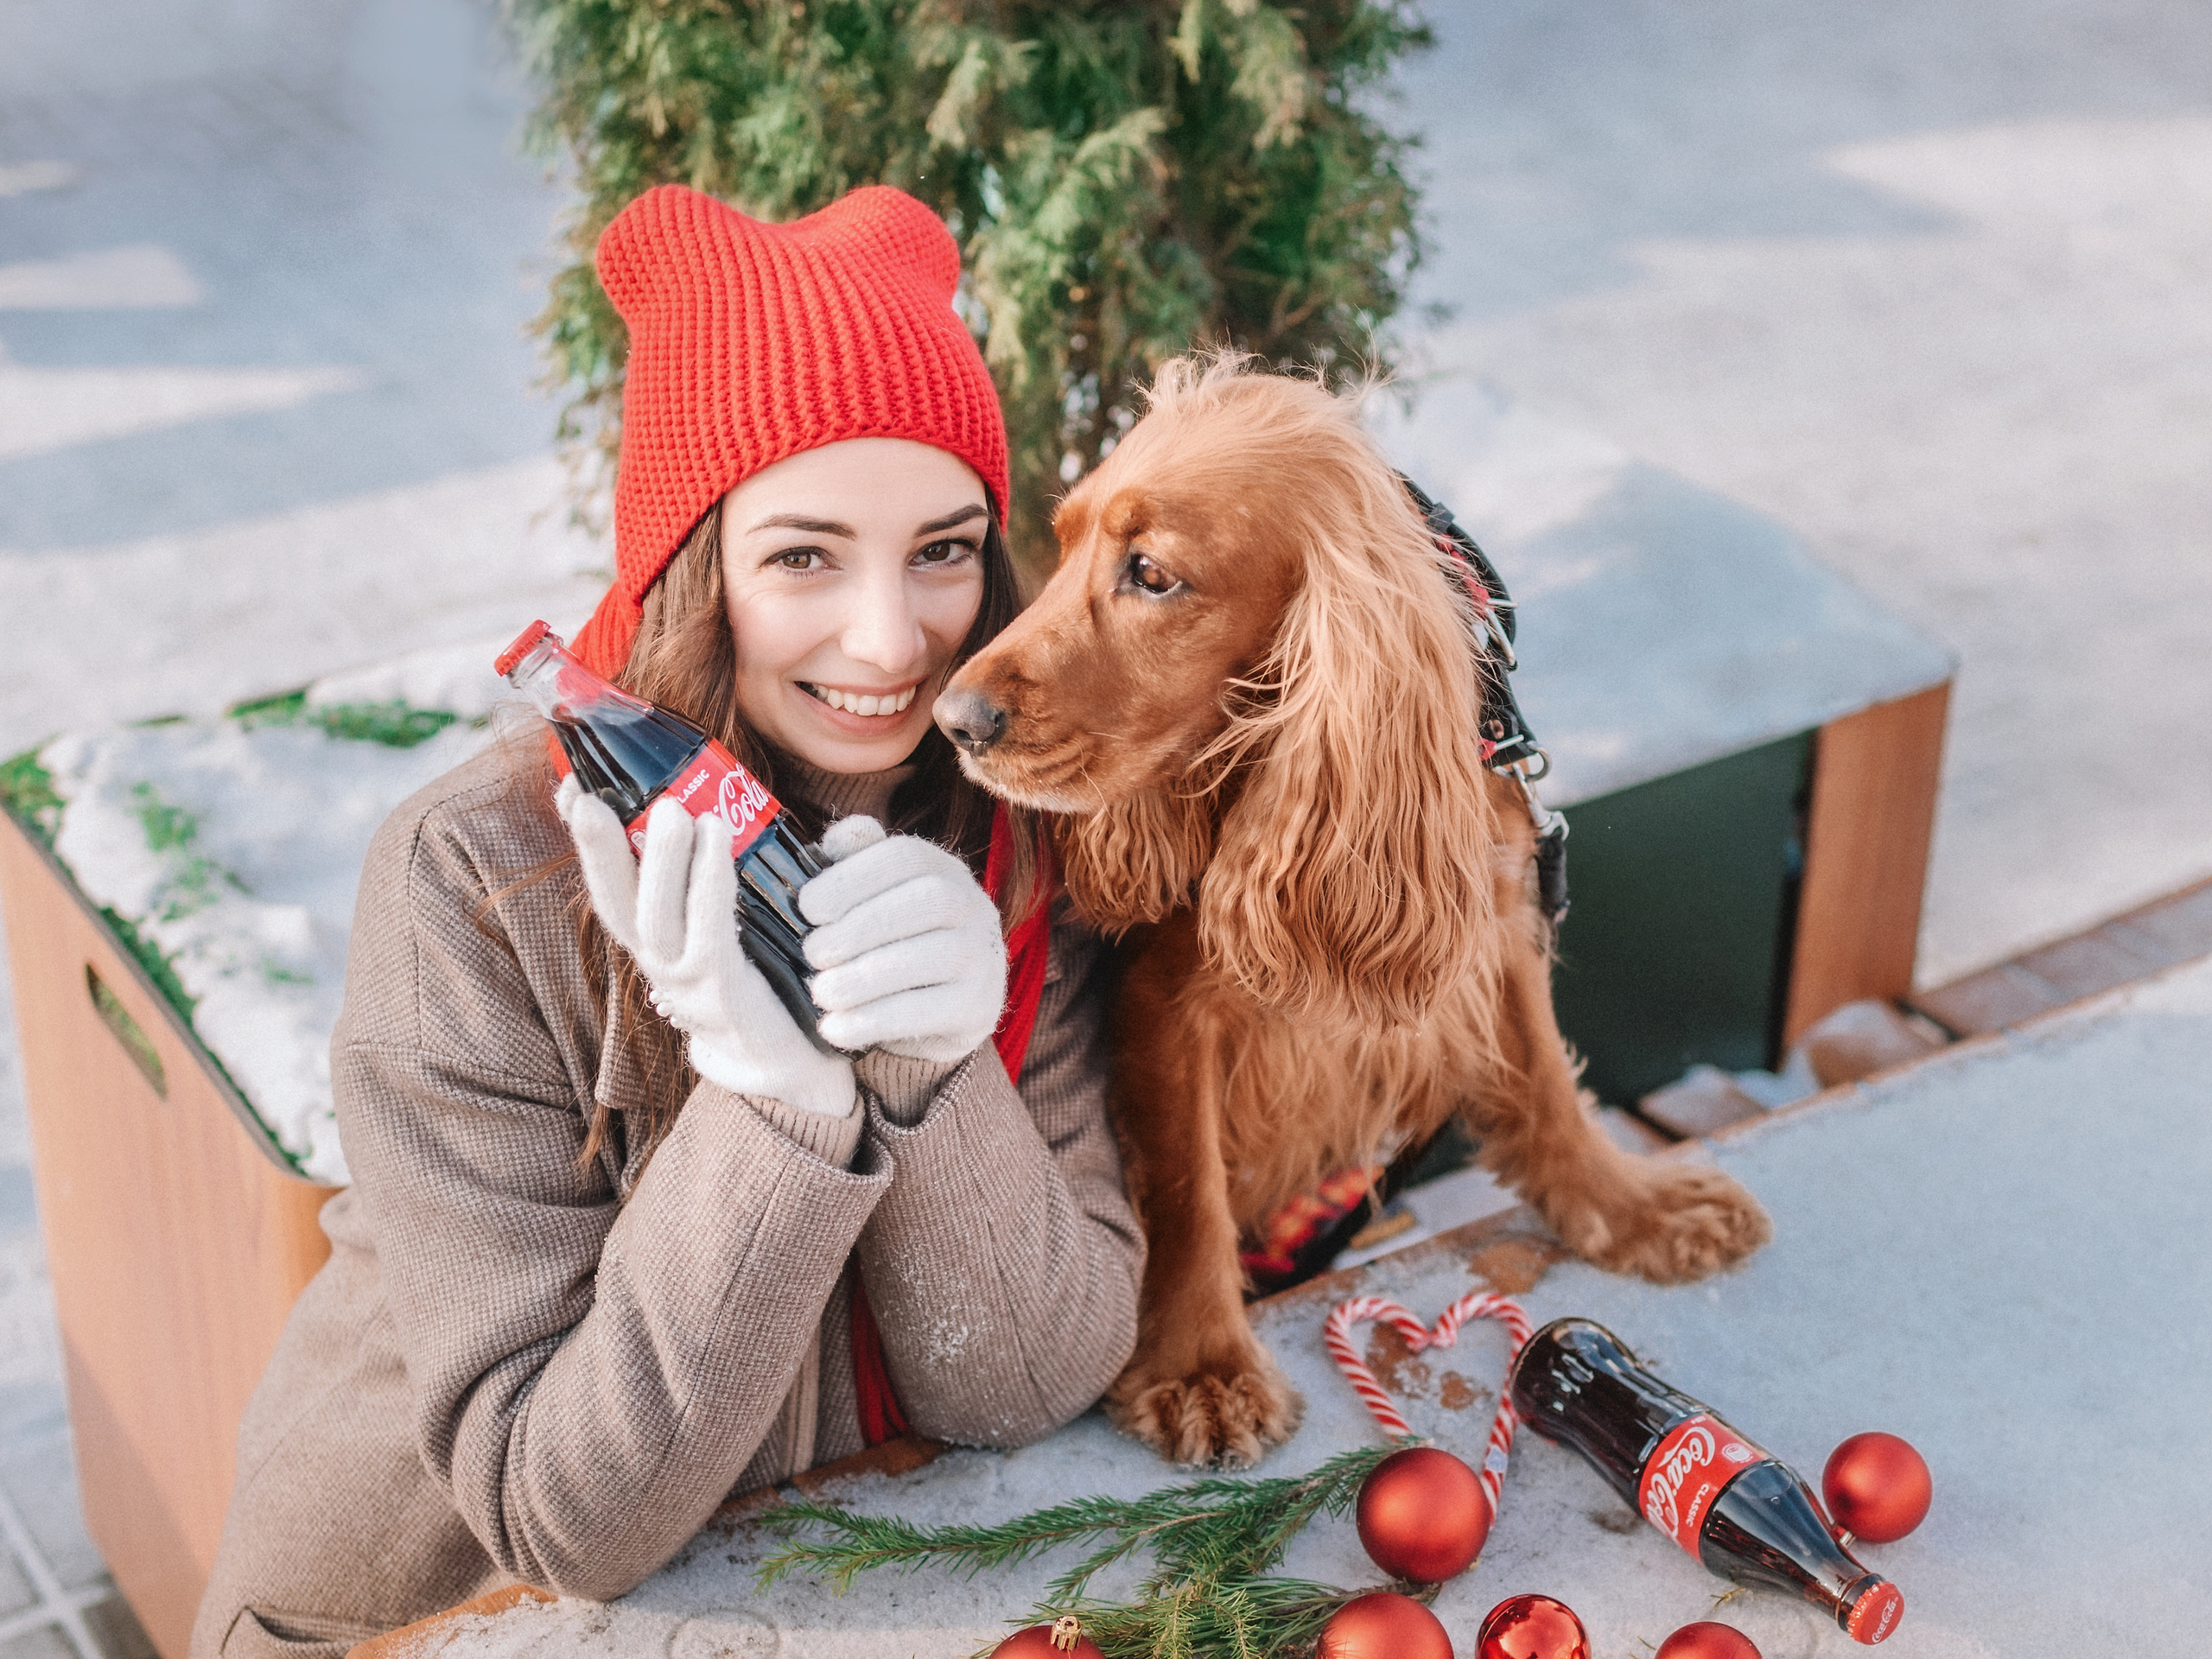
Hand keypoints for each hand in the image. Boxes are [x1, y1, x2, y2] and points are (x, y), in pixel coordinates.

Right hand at [558, 777, 855, 1117]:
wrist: (785, 1058)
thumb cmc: (759, 979)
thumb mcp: (722, 923)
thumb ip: (707, 875)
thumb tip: (708, 802)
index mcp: (650, 940)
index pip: (606, 885)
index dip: (586, 840)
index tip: (570, 786)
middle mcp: (655, 960)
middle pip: (614, 902)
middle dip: (596, 847)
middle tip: (589, 794)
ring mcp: (683, 980)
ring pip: (656, 917)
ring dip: (660, 858)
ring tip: (672, 807)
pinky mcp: (721, 989)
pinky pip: (709, 929)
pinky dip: (709, 880)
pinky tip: (716, 836)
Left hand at [799, 817, 1007, 1061]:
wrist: (937, 1014)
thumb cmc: (891, 942)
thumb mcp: (875, 898)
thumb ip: (855, 862)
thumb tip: (833, 840)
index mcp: (943, 870)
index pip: (906, 856)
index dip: (853, 877)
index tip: (808, 907)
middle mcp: (973, 907)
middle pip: (929, 901)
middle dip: (862, 926)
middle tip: (813, 952)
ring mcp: (983, 959)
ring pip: (935, 956)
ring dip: (866, 976)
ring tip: (820, 992)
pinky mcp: (978, 1010)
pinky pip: (930, 1012)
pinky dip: (875, 1020)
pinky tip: (833, 1028)